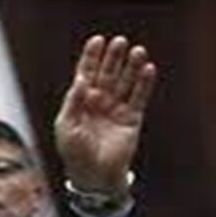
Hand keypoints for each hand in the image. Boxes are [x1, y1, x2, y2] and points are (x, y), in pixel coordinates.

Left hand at [54, 35, 156, 193]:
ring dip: (131, 67)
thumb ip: (73, 102)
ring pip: (125, 83)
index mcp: (79, 102)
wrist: (93, 176)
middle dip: (113, 58)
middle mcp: (98, 102)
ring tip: (137, 51)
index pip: (86, 74)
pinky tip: (148, 69)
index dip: (91, 57)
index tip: (97, 40)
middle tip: (119, 41)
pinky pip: (138, 98)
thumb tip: (81, 79)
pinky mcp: (131, 120)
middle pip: (107, 74)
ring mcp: (115, 110)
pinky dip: (144, 84)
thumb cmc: (74, 153)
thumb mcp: (67, 126)